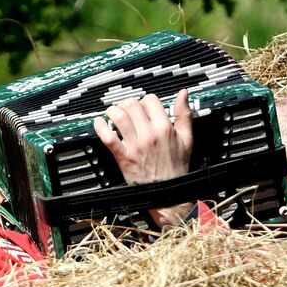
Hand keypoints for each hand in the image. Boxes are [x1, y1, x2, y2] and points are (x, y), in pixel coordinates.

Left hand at [93, 88, 194, 227]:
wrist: (167, 192)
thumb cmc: (176, 167)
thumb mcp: (187, 139)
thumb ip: (184, 114)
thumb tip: (183, 94)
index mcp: (164, 128)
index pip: (150, 100)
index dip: (146, 101)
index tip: (144, 107)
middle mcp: (149, 134)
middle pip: (132, 104)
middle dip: (127, 103)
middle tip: (126, 109)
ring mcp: (135, 145)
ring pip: (118, 117)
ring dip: (112, 111)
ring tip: (112, 113)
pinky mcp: (123, 157)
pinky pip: (108, 138)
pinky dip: (101, 128)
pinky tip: (99, 124)